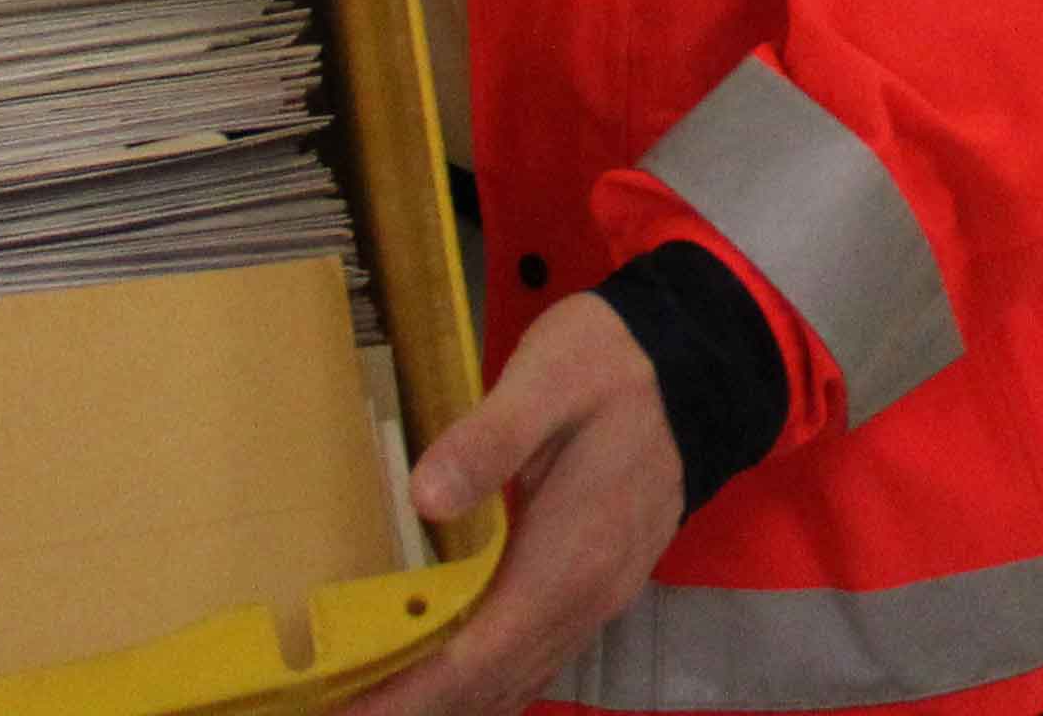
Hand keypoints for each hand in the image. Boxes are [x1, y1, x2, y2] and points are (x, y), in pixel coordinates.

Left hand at [345, 292, 691, 715]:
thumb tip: (423, 498)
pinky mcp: (600, 590)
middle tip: (340, 703)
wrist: (701, 362)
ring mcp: (599, 599)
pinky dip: (484, 682)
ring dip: (448, 700)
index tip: (344, 707)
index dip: (406, 696)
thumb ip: (489, 439)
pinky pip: (536, 661)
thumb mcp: (547, 379)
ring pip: (515, 681)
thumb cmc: (612, 365)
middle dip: (414, 708)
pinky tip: (446, 676)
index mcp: (567, 559)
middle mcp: (586, 598)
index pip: (475, 658)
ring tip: (376, 694)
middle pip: (490, 686)